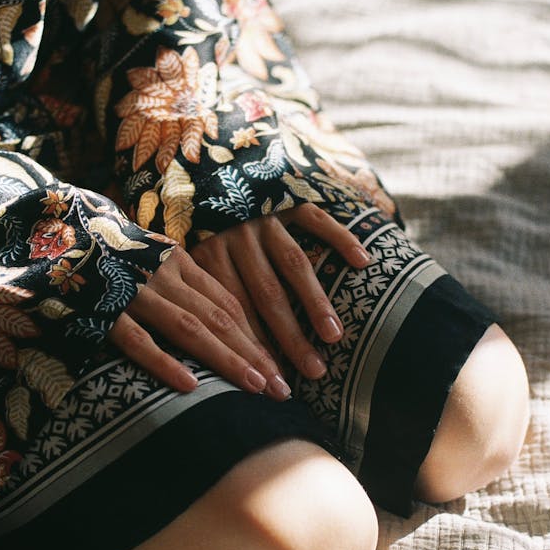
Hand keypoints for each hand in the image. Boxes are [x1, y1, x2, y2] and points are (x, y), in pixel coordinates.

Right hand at [108, 247, 291, 399]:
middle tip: (284, 389)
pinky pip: (137, 339)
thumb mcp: (151, 260)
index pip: (228, 303)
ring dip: (227, 360)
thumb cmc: (106, 253)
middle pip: (220, 319)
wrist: (50, 227)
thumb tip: (220, 318)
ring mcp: (133, 291)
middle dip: (256, 355)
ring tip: (257, 388)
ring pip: (190, 329)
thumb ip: (182, 284)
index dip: (258, 335)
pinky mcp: (102, 310)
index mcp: (178, 262)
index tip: (280, 365)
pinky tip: (189, 387)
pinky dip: (163, 362)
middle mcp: (162, 275)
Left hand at [189, 203, 370, 379]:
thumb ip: (200, 295)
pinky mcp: (288, 195)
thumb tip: (210, 354)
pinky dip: (340, 239)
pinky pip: (316, 219)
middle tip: (312, 373)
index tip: (271, 384)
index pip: (233, 310)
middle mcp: (235, 234)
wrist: (204, 165)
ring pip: (292, 264)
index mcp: (207, 254)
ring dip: (314, 301)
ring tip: (333, 337)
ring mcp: (264, 215)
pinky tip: (362, 262)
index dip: (252, 348)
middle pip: (265, 294)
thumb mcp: (188, 259)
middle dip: (289, 338)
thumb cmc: (199, 227)